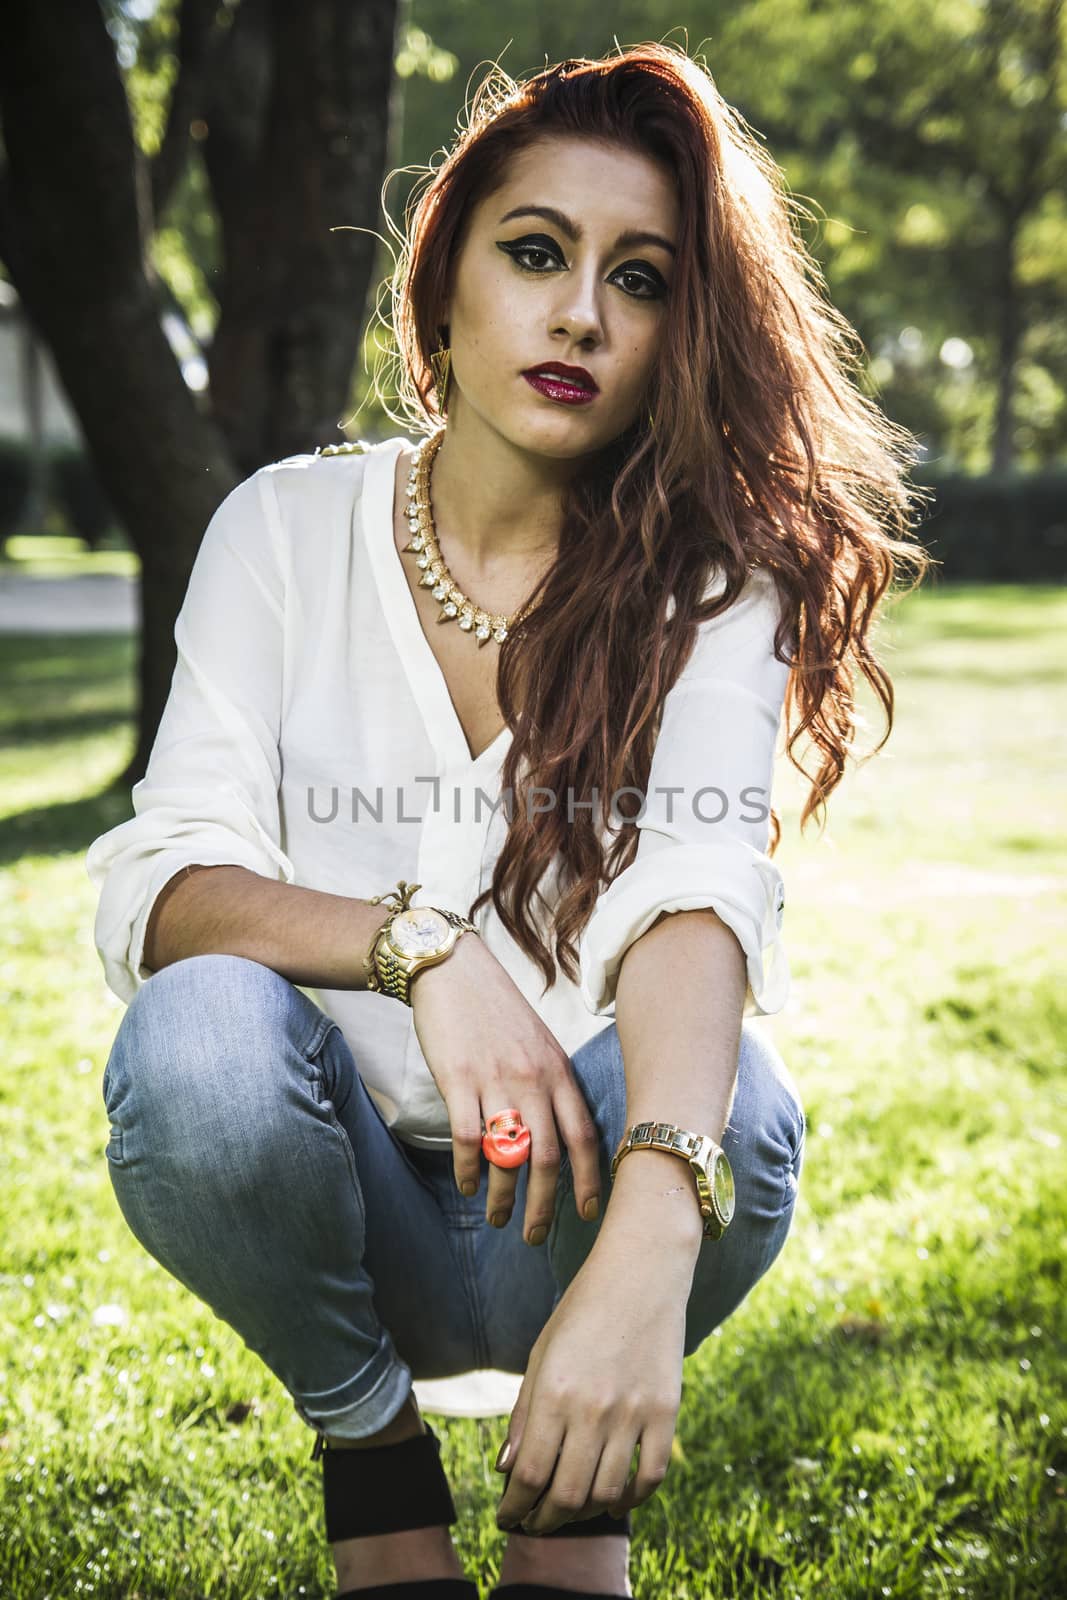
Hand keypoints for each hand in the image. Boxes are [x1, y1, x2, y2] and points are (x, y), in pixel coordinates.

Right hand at [409, 931, 601, 1245]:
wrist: (453, 971)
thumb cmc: (497, 1011)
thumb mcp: (540, 1043)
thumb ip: (553, 1085)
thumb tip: (562, 1136)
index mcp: (558, 1071)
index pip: (583, 1136)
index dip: (589, 1180)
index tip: (589, 1213)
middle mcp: (533, 1079)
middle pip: (547, 1157)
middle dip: (543, 1206)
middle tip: (534, 1236)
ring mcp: (495, 1080)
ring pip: (507, 1155)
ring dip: (503, 1197)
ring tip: (498, 1219)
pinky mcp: (458, 1079)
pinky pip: (466, 1139)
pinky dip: (468, 1171)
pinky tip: (467, 1186)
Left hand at [493, 1237, 686, 1532]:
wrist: (642, 1272)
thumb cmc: (583, 1310)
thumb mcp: (542, 1354)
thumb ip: (526, 1414)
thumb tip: (507, 1470)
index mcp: (554, 1391)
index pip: (528, 1474)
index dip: (514, 1506)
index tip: (507, 1516)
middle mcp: (593, 1407)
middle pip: (566, 1495)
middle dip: (544, 1520)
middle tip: (535, 1523)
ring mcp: (634, 1411)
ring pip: (606, 1493)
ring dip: (584, 1513)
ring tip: (570, 1510)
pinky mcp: (666, 1411)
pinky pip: (651, 1476)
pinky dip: (631, 1499)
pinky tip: (615, 1500)